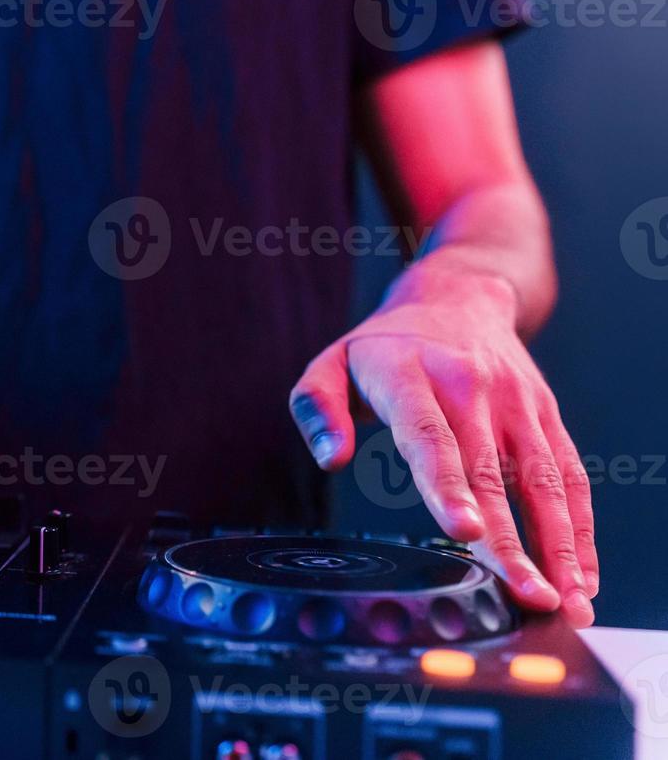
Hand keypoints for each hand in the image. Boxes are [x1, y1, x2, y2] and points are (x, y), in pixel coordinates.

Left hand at [289, 267, 596, 626]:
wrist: (457, 296)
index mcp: (412, 374)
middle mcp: (472, 386)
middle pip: (492, 472)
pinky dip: (579, 527)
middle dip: (510, 539)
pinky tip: (581, 575)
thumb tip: (332, 460)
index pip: (430, 435)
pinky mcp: (546, 415)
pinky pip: (569, 475)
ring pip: (544, 479)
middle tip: (525, 595)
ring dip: (559, 544)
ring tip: (564, 601)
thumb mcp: (332, 362)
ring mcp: (517, 402)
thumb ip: (317, 408)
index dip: (447, 485)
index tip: (462, 530)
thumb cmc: (385, 346)